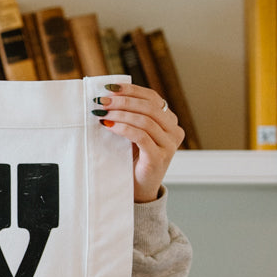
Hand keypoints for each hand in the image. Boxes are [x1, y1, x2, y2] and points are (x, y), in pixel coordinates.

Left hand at [92, 83, 184, 203]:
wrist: (138, 189)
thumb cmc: (133, 160)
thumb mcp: (134, 135)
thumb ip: (130, 117)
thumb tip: (108, 97)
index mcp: (169, 122)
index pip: (152, 98)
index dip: (132, 90)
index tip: (111, 88)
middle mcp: (174, 131)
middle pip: (149, 107)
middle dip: (123, 101)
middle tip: (102, 101)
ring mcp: (169, 145)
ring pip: (145, 121)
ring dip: (120, 114)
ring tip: (102, 113)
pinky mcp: (158, 157)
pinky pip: (141, 137)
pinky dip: (124, 128)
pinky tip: (109, 126)